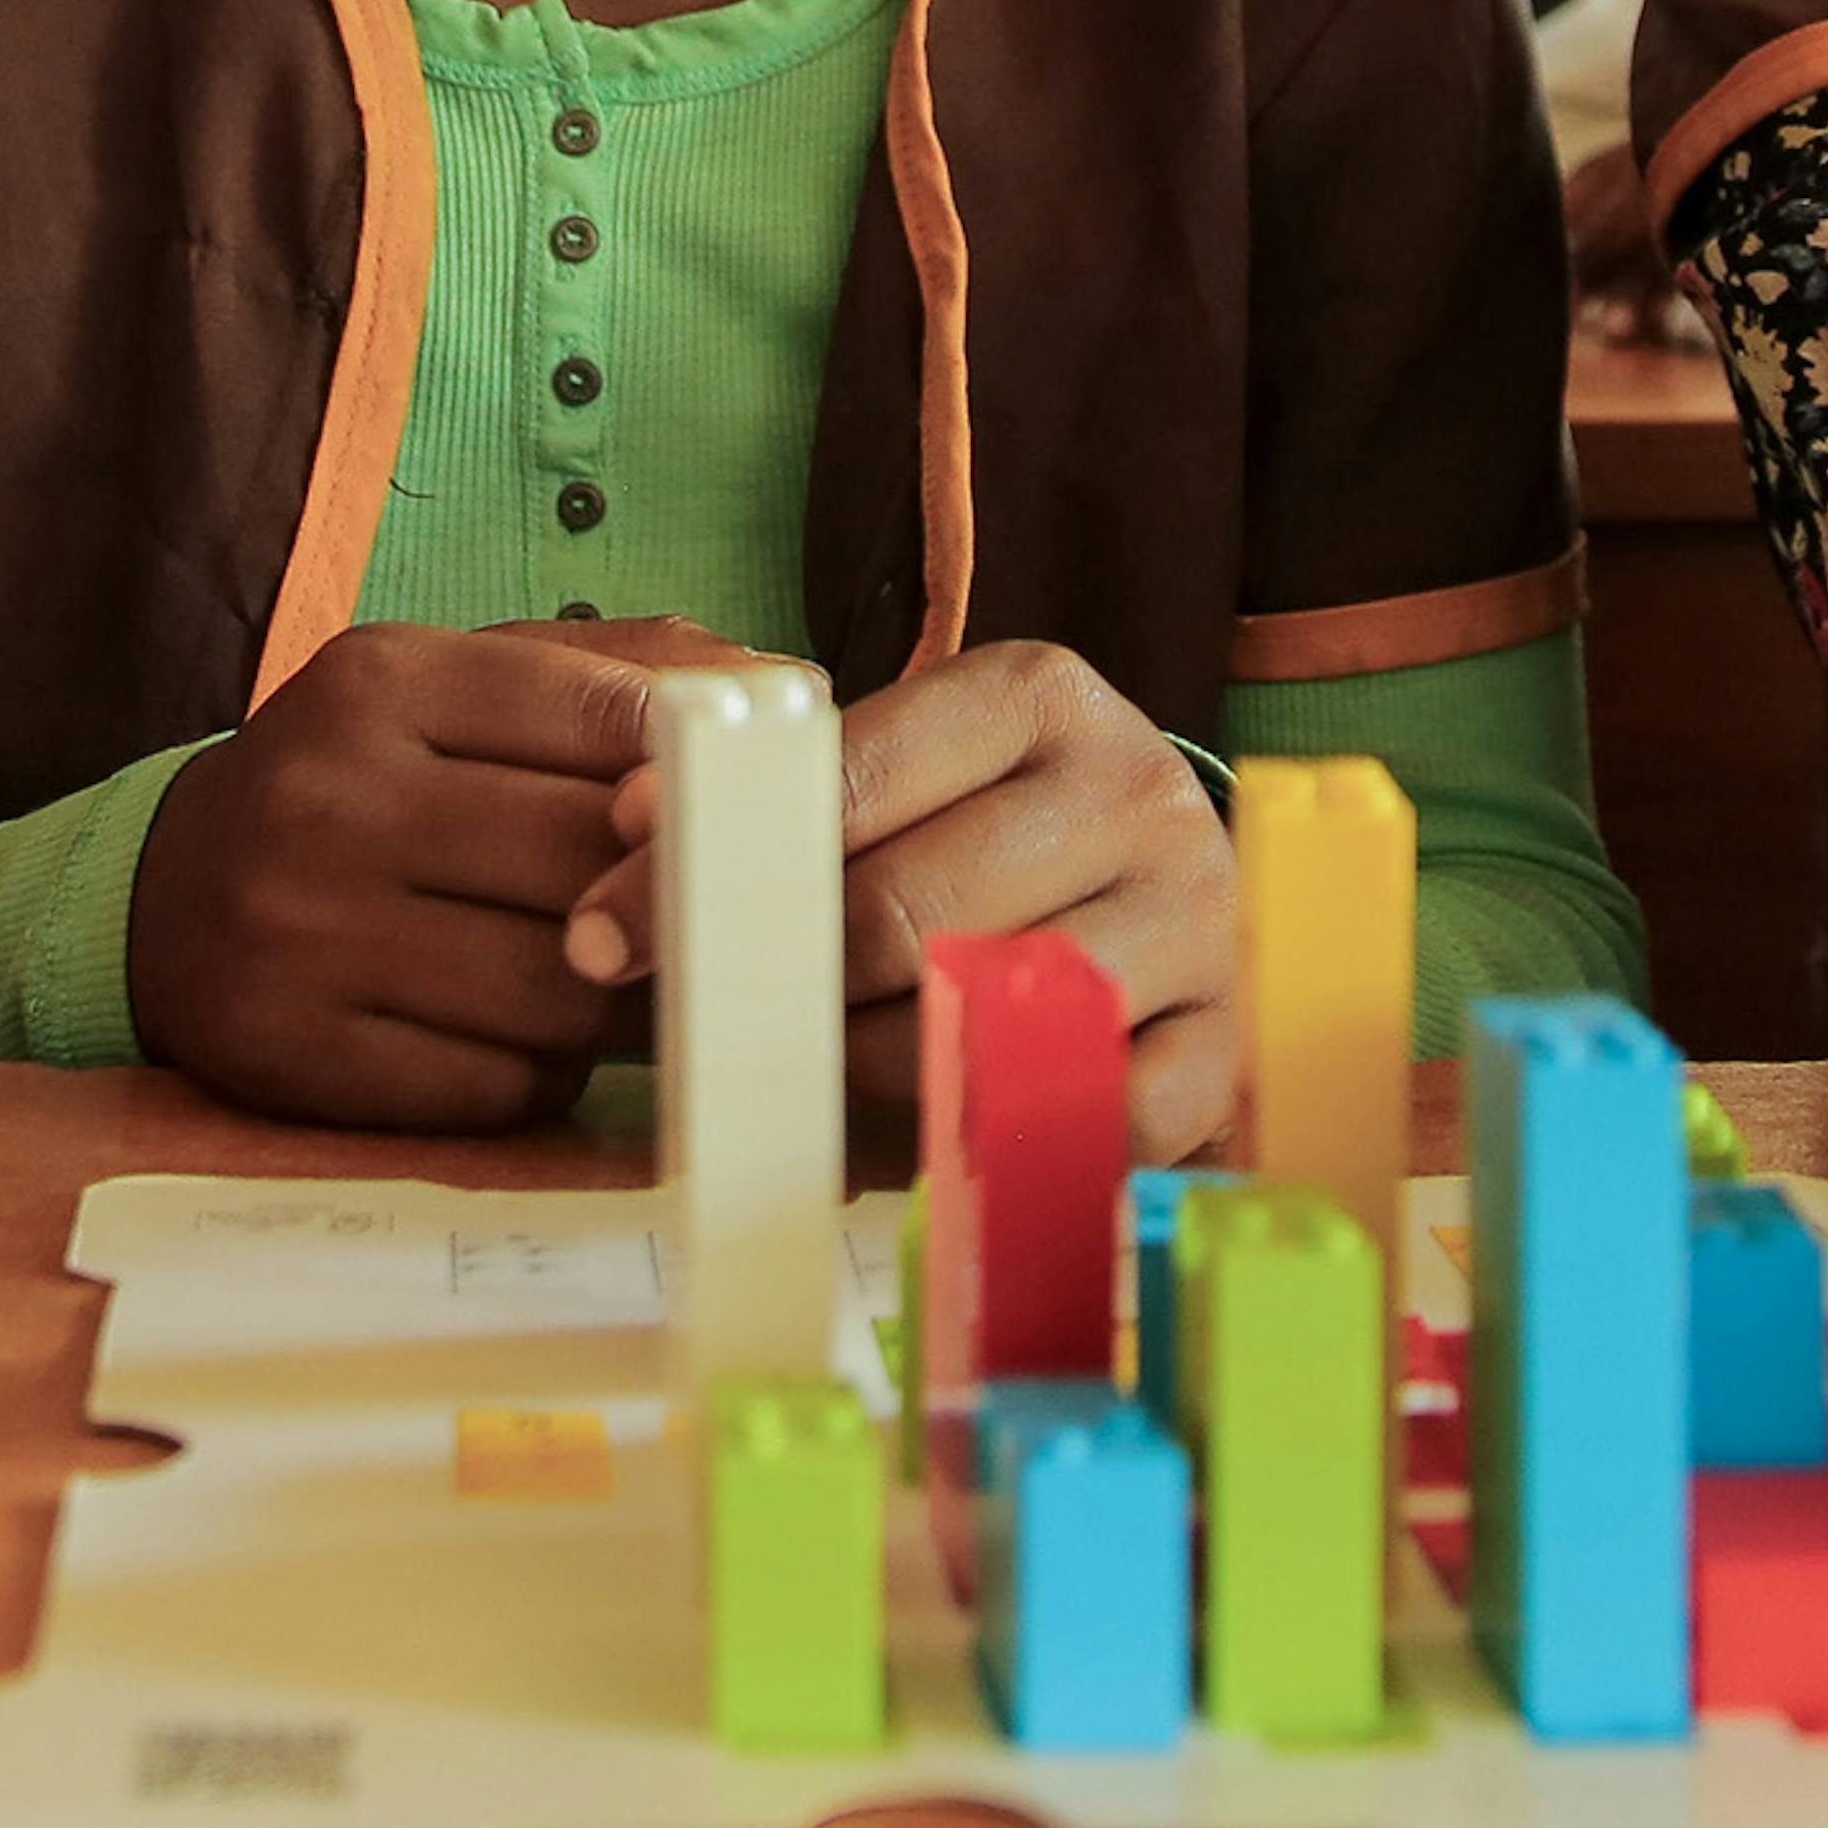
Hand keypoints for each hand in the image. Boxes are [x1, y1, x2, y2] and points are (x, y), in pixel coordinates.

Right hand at [123, 622, 730, 1131]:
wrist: (163, 892)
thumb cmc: (368, 781)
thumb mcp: (459, 688)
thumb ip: (619, 674)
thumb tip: (790, 697)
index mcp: (383, 677)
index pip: (611, 716)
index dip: (711, 777)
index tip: (758, 811)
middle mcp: (332, 794)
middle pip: (593, 863)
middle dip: (678, 901)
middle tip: (724, 920)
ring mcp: (303, 930)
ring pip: (558, 993)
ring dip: (616, 1001)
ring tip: (614, 981)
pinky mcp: (294, 1051)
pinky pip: (496, 1086)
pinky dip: (541, 1073)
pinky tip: (522, 1037)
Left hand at [575, 640, 1244, 1159]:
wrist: (1168, 895)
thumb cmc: (994, 836)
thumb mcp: (904, 782)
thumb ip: (784, 800)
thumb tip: (631, 821)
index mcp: (1039, 696)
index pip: (846, 780)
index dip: (706, 859)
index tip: (603, 929)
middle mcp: (1134, 787)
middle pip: (904, 911)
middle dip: (775, 980)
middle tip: (701, 1020)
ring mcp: (1195, 916)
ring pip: (983, 1017)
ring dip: (875, 1061)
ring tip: (829, 1059)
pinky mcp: (1223, 1039)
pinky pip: (1082, 1113)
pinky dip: (998, 1131)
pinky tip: (945, 1113)